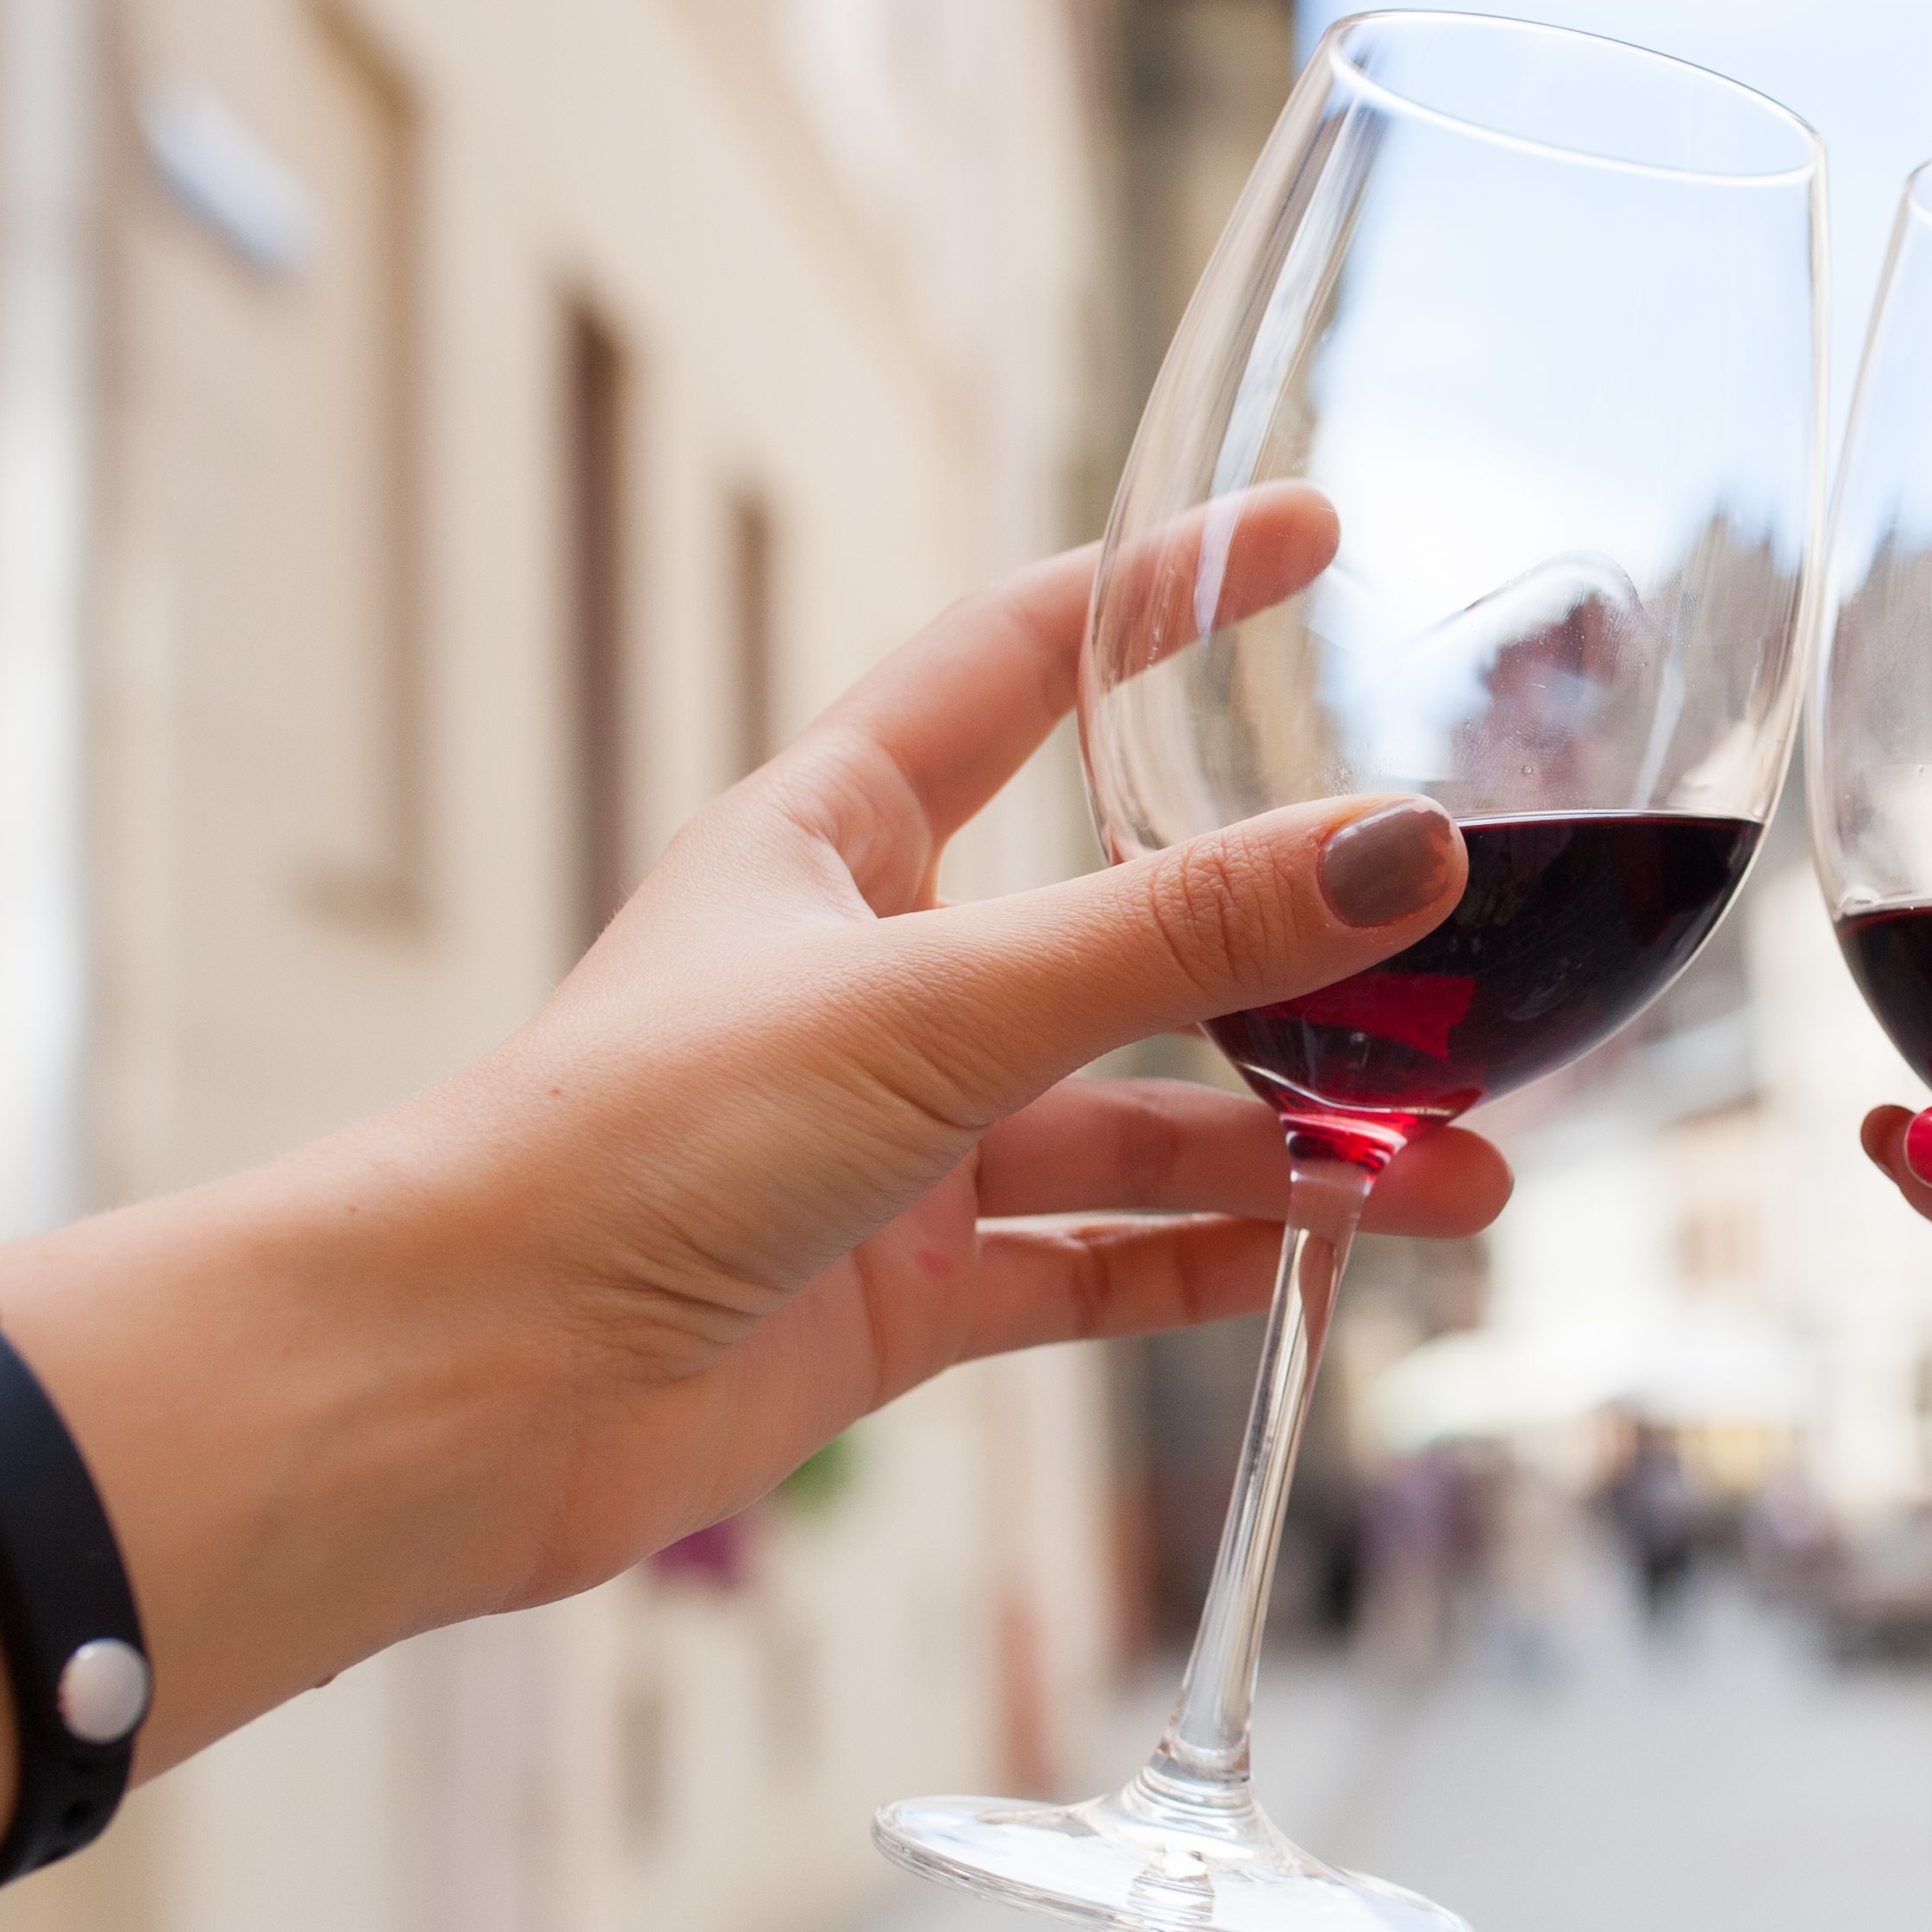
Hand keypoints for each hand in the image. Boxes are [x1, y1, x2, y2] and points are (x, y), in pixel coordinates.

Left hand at [439, 522, 1502, 1602]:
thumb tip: (1404, 844)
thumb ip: (1179, 935)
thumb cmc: (634, 1144)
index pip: (1026, 660)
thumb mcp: (937, 1007)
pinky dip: (1212, 1269)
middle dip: (1297, 948)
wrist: (466, 1394)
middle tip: (1457, 950)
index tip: (1308, 537)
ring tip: (1465, 1177)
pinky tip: (1331, 1267)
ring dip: (1297, 1147)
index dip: (1163, 594)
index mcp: (836, 837)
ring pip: (1137, 1118)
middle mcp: (873, 974)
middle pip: (1129, 924)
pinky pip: (1094, 1269)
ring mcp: (892, 1142)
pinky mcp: (898, 1293)